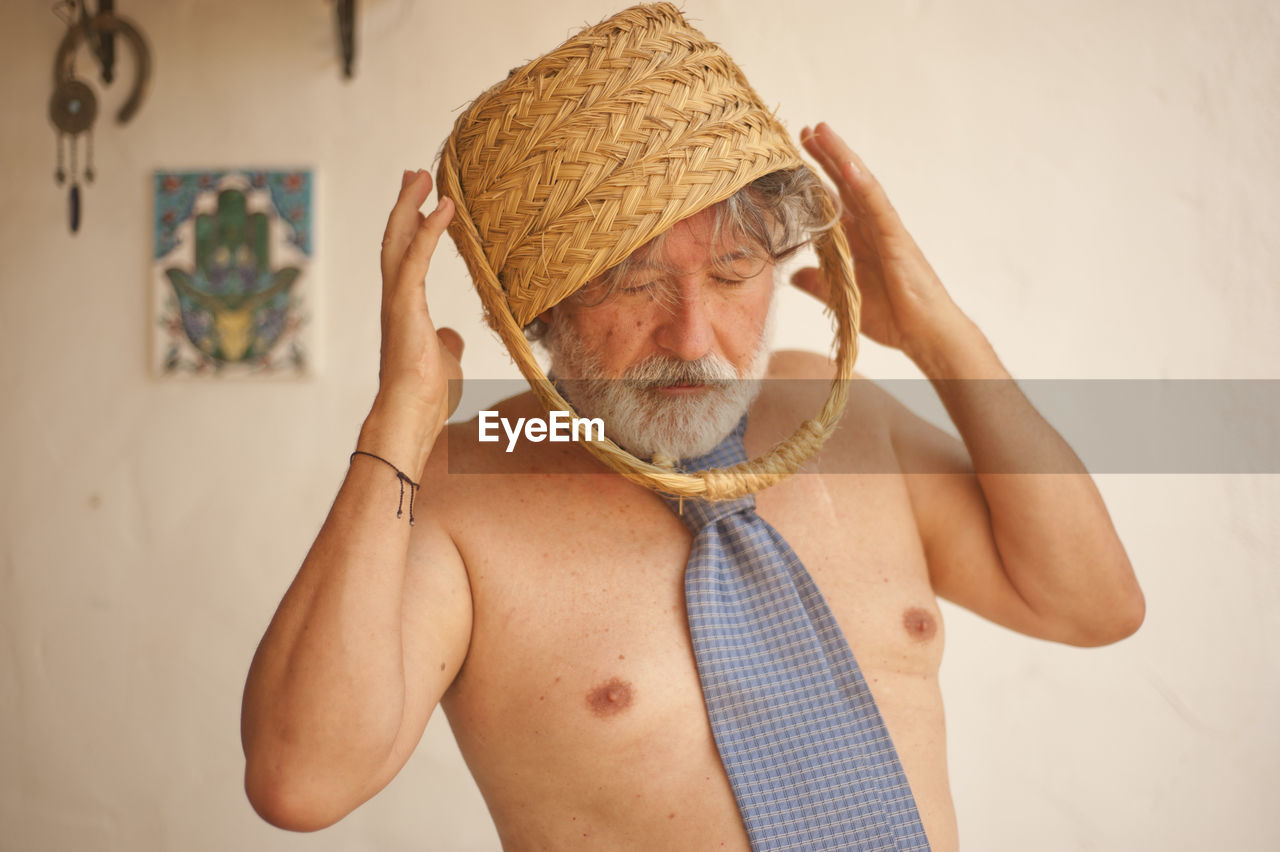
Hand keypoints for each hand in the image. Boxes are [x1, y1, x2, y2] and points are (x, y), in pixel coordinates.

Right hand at [363, 169, 463, 466]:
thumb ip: (446, 342)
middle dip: (404, 205)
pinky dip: (430, 230)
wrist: (412, 415)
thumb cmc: (426, 394)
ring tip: (421, 176)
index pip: (405, 256)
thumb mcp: (444, 359)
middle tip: (414, 174)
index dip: (412, 226)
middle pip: (395, 239)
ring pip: (398, 241)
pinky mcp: (405, 307)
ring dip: (409, 206)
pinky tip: (445, 208)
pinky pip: (417, 259)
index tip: (421, 200)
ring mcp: (397, 302)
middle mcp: (395, 299)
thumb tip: (451, 335)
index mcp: (405, 308)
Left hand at [793, 123, 965, 362]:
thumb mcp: (842, 298)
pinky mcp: (896, 237)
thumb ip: (818, 284)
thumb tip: (794, 275)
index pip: (833, 201)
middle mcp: (872, 228)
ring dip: (841, 156)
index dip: (815, 179)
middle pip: (845, 184)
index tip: (793, 156)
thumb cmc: (893, 317)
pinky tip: (847, 164)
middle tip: (804, 129)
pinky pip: (877, 205)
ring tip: (820, 131)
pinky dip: (863, 183)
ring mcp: (885, 229)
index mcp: (859, 240)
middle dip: (825, 156)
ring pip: (860, 185)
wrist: (925, 335)